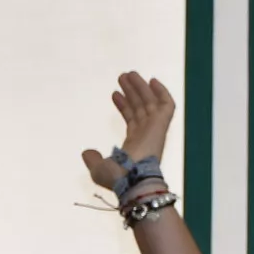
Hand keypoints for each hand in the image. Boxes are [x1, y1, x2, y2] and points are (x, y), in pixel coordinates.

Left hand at [81, 71, 175, 193]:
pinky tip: (152, 80)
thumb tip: (86, 152)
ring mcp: (155, 130)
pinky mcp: (162, 125)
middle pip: (140, 108)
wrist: (131, 179)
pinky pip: (166, 105)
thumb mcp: (98, 169)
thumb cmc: (117, 178)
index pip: (131, 120)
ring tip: (127, 74)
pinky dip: (162, 92)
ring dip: (140, 88)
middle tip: (122, 76)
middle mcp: (146, 136)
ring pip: (149, 102)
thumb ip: (93, 160)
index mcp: (134, 145)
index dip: (124, 106)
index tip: (115, 93)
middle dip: (132, 92)